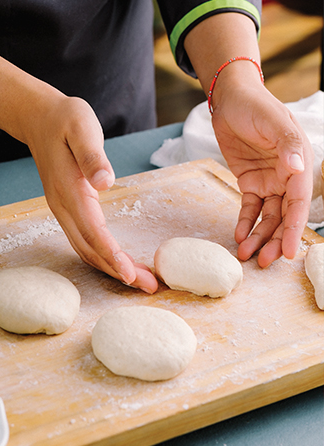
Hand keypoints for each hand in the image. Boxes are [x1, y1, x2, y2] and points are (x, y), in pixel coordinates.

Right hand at [26, 95, 157, 292]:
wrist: (39, 118)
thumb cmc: (65, 120)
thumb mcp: (81, 127)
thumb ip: (92, 155)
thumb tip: (105, 182)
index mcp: (69, 189)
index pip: (93, 231)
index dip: (112, 255)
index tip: (130, 274)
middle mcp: (64, 206)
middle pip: (91, 249)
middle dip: (119, 271)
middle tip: (149, 286)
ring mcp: (64, 210)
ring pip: (87, 249)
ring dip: (112, 268)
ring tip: (140, 280)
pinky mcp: (68, 209)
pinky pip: (85, 241)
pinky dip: (103, 256)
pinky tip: (118, 262)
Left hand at [211, 83, 313, 266]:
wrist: (230, 100)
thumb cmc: (255, 106)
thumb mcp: (273, 122)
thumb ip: (287, 145)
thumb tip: (297, 169)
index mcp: (298, 163)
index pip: (299, 202)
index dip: (295, 228)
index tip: (289, 252)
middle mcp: (287, 176)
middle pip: (284, 216)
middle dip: (275, 240)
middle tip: (264, 262)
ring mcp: (269, 181)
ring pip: (267, 217)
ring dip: (258, 237)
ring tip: (246, 255)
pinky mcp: (250, 182)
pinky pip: (249, 208)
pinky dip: (245, 223)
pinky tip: (239, 236)